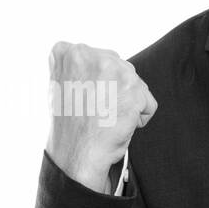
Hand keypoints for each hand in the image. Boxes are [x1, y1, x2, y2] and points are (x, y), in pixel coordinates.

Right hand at [45, 41, 156, 192]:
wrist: (75, 155)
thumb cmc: (69, 125)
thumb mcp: (60, 84)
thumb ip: (79, 65)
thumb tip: (100, 59)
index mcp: (70, 52)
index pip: (98, 58)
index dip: (95, 83)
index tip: (82, 99)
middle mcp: (93, 56)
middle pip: (120, 68)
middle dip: (114, 91)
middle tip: (95, 111)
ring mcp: (115, 72)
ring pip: (135, 84)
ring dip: (127, 103)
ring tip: (105, 118)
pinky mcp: (134, 93)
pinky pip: (148, 104)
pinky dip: (138, 118)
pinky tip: (118, 126)